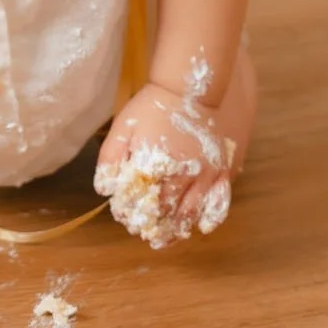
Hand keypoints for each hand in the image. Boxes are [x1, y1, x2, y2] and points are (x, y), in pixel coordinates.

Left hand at [94, 81, 235, 248]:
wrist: (190, 88)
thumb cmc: (153, 107)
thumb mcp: (123, 127)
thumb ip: (110, 158)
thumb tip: (104, 190)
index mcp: (158, 168)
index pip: (144, 204)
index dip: (134, 217)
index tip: (127, 222)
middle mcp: (184, 176)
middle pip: (168, 213)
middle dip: (155, 227)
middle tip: (146, 235)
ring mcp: (207, 175)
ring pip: (192, 213)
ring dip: (178, 230)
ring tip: (166, 239)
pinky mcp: (223, 170)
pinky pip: (219, 203)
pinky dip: (208, 219)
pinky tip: (199, 227)